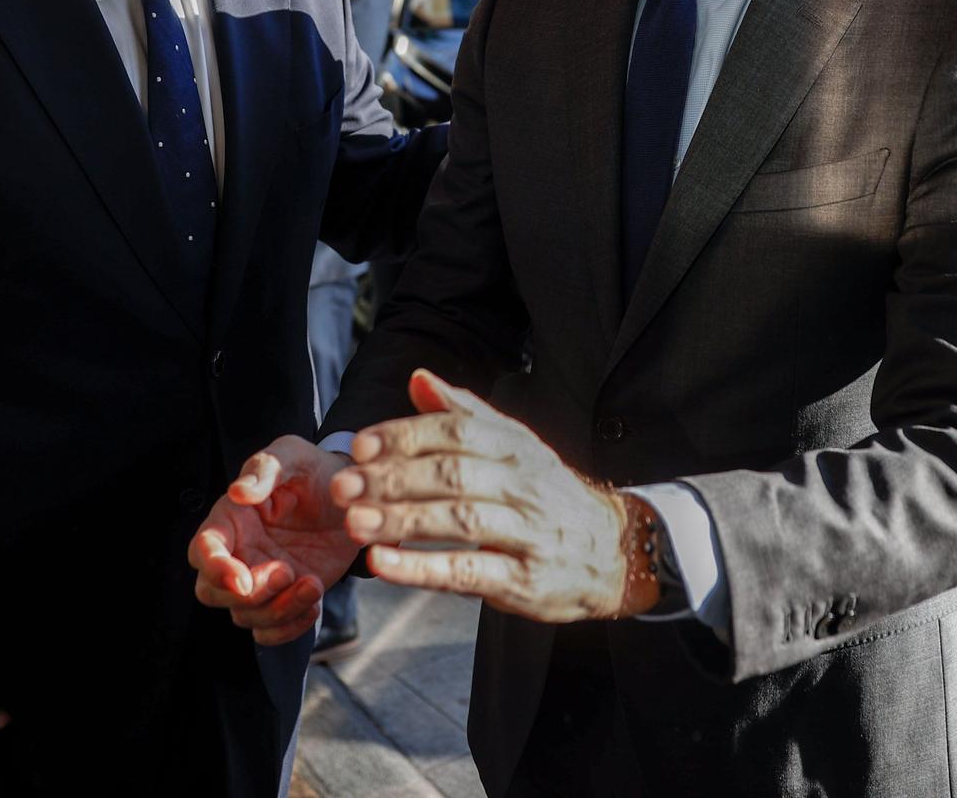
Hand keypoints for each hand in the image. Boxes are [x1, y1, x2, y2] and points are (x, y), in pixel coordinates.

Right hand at [189, 435, 358, 645]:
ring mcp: (260, 579)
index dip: (215, 569)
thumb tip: (238, 491)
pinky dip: (288, 629)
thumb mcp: (293, 455)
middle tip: (287, 572)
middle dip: (247, 595)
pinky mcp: (284, 599)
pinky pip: (269, 633)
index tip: (243, 580)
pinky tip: (314, 603)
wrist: (354, 496)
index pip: (202, 550)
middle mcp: (238, 553)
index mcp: (230, 519)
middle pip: (212, 592)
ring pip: (244, 616)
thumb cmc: (315, 469)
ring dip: (277, 610)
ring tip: (314, 584)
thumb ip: (265, 468)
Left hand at [335, 369, 643, 622]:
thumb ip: (463, 412)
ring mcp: (526, 531)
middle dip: (391, 478)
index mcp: (514, 445)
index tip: (359, 447)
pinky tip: (382, 565)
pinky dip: (421, 568)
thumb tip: (416, 377)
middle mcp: (523, 482)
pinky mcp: (525, 579)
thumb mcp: (514, 446)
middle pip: (451, 472)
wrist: (612, 550)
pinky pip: (469, 571)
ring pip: (458, 519)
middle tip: (343, 486)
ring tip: (354, 523)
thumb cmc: (546, 494)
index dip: (402, 436)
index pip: (454, 431)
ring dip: (400, 520)